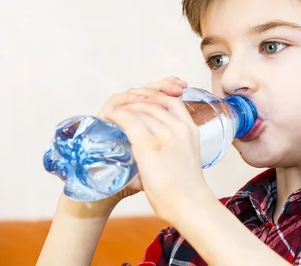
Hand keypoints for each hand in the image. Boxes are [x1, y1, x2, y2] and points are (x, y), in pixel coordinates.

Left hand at [103, 90, 211, 224]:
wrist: (188, 203)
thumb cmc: (186, 187)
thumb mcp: (186, 157)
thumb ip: (176, 145)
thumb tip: (161, 145)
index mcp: (191, 129)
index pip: (172, 101)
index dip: (156, 96)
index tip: (143, 100)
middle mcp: (178, 126)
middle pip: (154, 102)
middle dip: (137, 100)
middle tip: (123, 106)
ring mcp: (164, 134)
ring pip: (140, 108)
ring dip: (124, 107)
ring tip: (114, 112)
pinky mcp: (148, 144)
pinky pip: (128, 120)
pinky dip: (117, 116)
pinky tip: (109, 118)